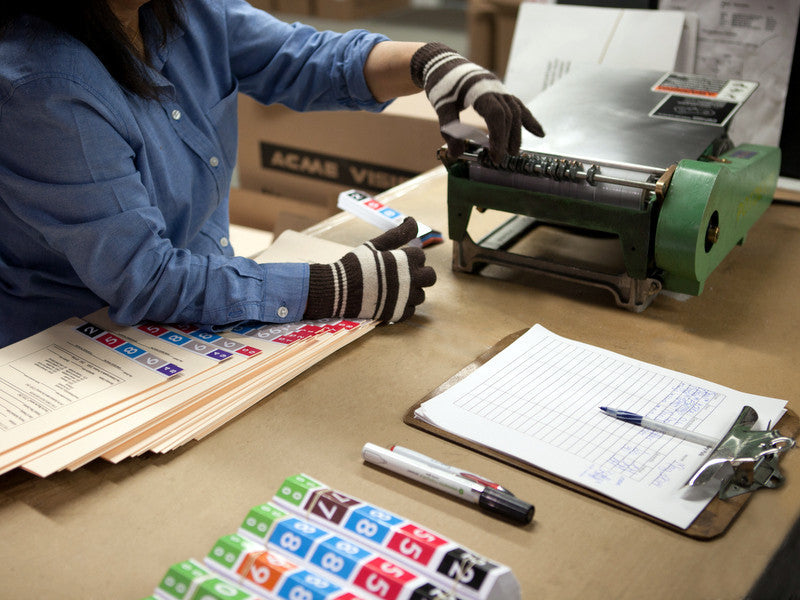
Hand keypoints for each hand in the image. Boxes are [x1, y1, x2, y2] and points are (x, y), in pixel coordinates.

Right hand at [305, 218, 436, 322]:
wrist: (337, 289)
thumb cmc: (355, 264)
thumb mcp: (375, 245)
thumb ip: (398, 234)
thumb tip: (412, 220)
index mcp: (406, 261)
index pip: (421, 256)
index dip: (409, 256)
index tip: (395, 259)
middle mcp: (410, 280)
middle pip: (430, 277)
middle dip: (420, 273)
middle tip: (404, 274)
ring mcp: (405, 299)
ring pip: (421, 295)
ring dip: (412, 290)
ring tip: (394, 287)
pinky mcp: (397, 314)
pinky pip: (411, 310)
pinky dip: (404, 306)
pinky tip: (391, 300)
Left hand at [411, 42, 543, 162]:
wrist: (443, 62)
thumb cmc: (441, 84)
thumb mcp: (440, 106)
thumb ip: (449, 129)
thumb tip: (456, 154)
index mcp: (479, 90)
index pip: (496, 115)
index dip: (498, 136)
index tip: (495, 156)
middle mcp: (494, 88)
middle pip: (509, 115)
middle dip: (508, 139)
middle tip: (502, 159)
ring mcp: (499, 88)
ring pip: (516, 111)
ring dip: (517, 133)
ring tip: (514, 152)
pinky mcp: (500, 91)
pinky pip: (518, 106)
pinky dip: (528, 120)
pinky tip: (539, 133)